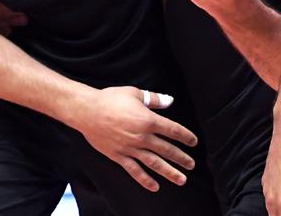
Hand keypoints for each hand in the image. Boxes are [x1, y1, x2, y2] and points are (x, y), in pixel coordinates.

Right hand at [73, 86, 197, 191]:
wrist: (87, 111)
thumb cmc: (111, 99)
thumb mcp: (135, 93)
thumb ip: (154, 99)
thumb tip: (170, 101)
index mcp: (148, 120)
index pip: (172, 130)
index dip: (185, 136)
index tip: (193, 142)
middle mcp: (142, 137)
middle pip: (167, 149)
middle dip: (181, 158)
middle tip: (191, 164)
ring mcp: (131, 148)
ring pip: (154, 163)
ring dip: (169, 172)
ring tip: (181, 179)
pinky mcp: (119, 156)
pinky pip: (134, 171)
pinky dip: (145, 179)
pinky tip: (155, 186)